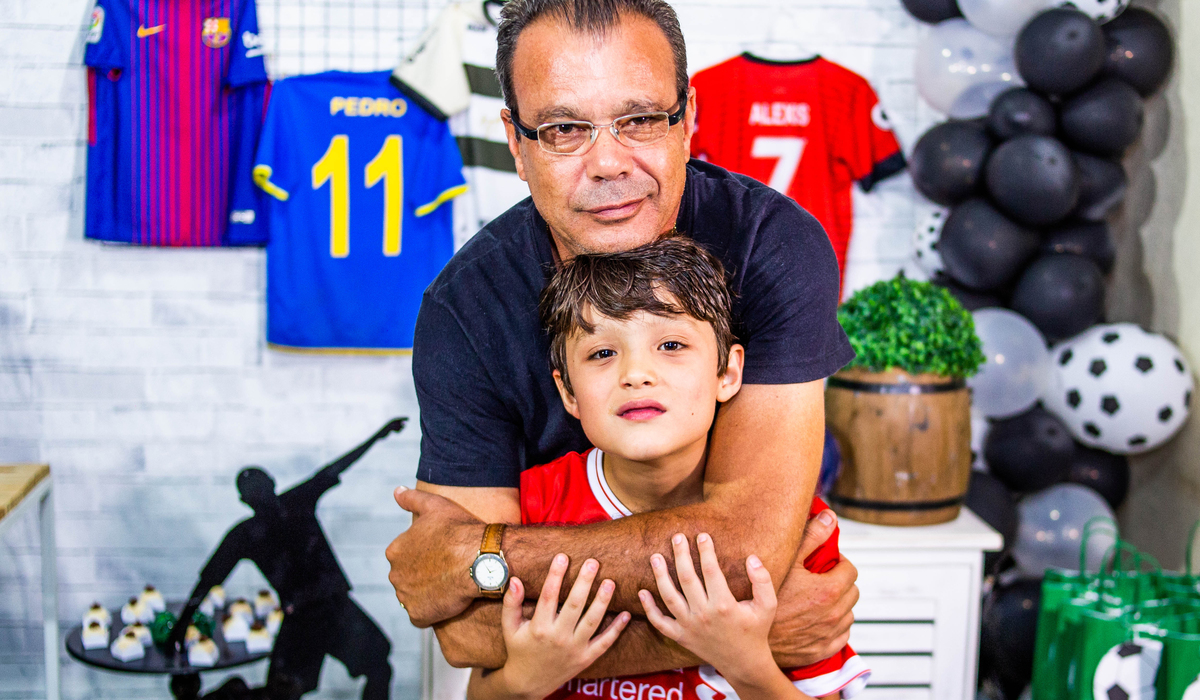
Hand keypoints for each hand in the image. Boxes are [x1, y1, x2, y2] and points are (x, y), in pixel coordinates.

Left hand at [386, 486, 486, 626]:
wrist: (481, 559)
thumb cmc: (460, 530)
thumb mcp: (435, 505)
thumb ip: (412, 498)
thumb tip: (396, 491)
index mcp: (395, 550)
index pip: (405, 556)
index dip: (425, 556)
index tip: (442, 554)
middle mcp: (395, 574)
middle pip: (407, 577)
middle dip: (423, 576)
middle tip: (447, 571)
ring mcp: (405, 596)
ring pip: (414, 596)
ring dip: (427, 594)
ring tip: (450, 586)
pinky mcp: (418, 615)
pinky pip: (421, 615)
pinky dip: (432, 611)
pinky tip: (449, 601)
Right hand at [496, 554, 629, 699]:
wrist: (528, 683)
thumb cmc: (519, 649)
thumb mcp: (510, 628)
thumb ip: (512, 604)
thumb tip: (515, 580)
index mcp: (539, 628)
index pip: (548, 596)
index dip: (555, 576)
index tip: (562, 556)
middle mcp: (558, 638)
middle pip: (574, 606)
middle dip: (584, 583)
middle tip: (593, 562)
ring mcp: (574, 649)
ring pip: (592, 622)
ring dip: (602, 602)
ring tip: (610, 582)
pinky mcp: (586, 658)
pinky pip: (604, 643)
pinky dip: (616, 630)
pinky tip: (625, 614)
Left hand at [639, 533, 778, 685]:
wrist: (743, 662)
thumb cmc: (755, 630)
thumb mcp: (767, 606)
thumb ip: (762, 581)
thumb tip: (752, 557)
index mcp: (724, 605)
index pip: (711, 571)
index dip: (706, 551)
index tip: (702, 536)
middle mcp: (704, 615)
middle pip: (687, 579)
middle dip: (681, 555)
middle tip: (677, 537)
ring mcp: (689, 627)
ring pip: (669, 598)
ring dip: (660, 576)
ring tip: (655, 557)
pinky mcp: (680, 637)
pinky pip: (660, 623)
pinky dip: (649, 609)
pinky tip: (642, 592)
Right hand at [768, 509, 857, 666]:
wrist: (751, 633)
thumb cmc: (765, 596)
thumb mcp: (787, 560)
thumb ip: (813, 536)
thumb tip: (830, 517)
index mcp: (829, 590)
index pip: (850, 571)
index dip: (839, 564)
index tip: (826, 564)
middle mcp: (834, 614)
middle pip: (852, 592)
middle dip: (840, 583)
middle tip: (821, 580)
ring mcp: (829, 634)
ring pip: (848, 614)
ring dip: (839, 605)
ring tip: (818, 600)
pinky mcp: (823, 649)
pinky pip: (842, 636)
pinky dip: (834, 627)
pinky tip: (818, 620)